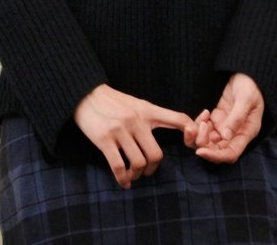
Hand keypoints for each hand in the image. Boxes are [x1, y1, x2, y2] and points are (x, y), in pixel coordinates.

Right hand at [74, 84, 197, 188]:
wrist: (85, 94)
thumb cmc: (113, 102)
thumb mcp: (136, 104)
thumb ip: (151, 116)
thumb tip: (169, 134)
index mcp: (147, 110)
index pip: (178, 118)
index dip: (191, 133)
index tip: (189, 145)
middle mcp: (136, 120)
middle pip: (156, 155)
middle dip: (152, 169)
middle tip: (146, 171)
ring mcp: (120, 130)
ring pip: (138, 163)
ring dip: (136, 175)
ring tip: (132, 175)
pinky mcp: (104, 139)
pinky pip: (118, 167)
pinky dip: (123, 179)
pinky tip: (124, 182)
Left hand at [194, 73, 263, 163]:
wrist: (247, 75)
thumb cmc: (251, 86)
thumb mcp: (246, 99)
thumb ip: (237, 117)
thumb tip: (225, 136)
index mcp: (246, 133)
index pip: (230, 154)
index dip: (215, 156)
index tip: (200, 151)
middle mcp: (235, 134)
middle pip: (216, 150)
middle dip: (203, 144)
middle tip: (197, 128)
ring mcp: (225, 127)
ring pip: (208, 141)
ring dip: (199, 134)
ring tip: (201, 119)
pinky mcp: (217, 119)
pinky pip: (205, 129)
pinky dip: (200, 124)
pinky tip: (204, 113)